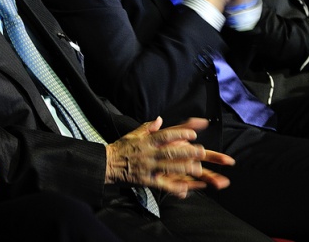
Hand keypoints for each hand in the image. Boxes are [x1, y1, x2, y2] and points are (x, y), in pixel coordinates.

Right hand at [105, 117, 233, 198]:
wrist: (107, 164)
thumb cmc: (121, 148)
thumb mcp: (133, 134)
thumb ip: (148, 128)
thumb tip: (160, 119)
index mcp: (146, 141)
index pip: (165, 135)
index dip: (179, 134)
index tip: (192, 134)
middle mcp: (149, 153)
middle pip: (170, 152)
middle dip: (187, 152)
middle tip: (201, 151)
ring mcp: (148, 167)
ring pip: (168, 167)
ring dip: (184, 168)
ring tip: (198, 169)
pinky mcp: (146, 180)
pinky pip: (162, 184)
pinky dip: (173, 187)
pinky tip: (185, 189)